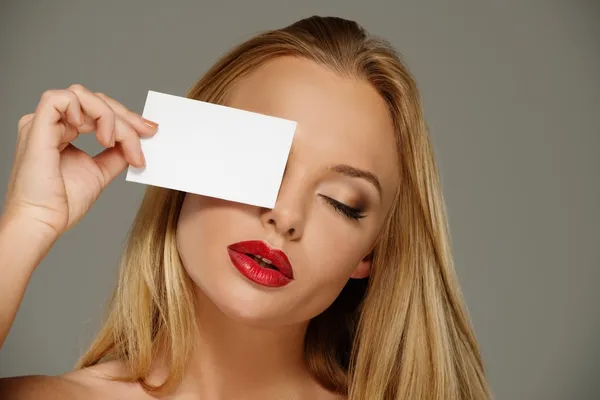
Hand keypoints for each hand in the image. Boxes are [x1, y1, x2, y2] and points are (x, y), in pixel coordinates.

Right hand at [2, 84, 157, 241]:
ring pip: (82, 95)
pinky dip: (85, 110)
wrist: (43, 222)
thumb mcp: (100, 172)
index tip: (149, 132)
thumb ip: (116, 154)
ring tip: (111, 143)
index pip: (97, 110)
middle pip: (94, 100)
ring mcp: (42, 123)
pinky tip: (97, 135)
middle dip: (125, 115)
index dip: (126, 118)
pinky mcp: (36, 127)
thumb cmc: (62, 204)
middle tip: (146, 132)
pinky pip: (61, 98)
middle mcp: (51, 124)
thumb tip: (135, 142)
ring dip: (108, 116)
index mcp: (62, 132)